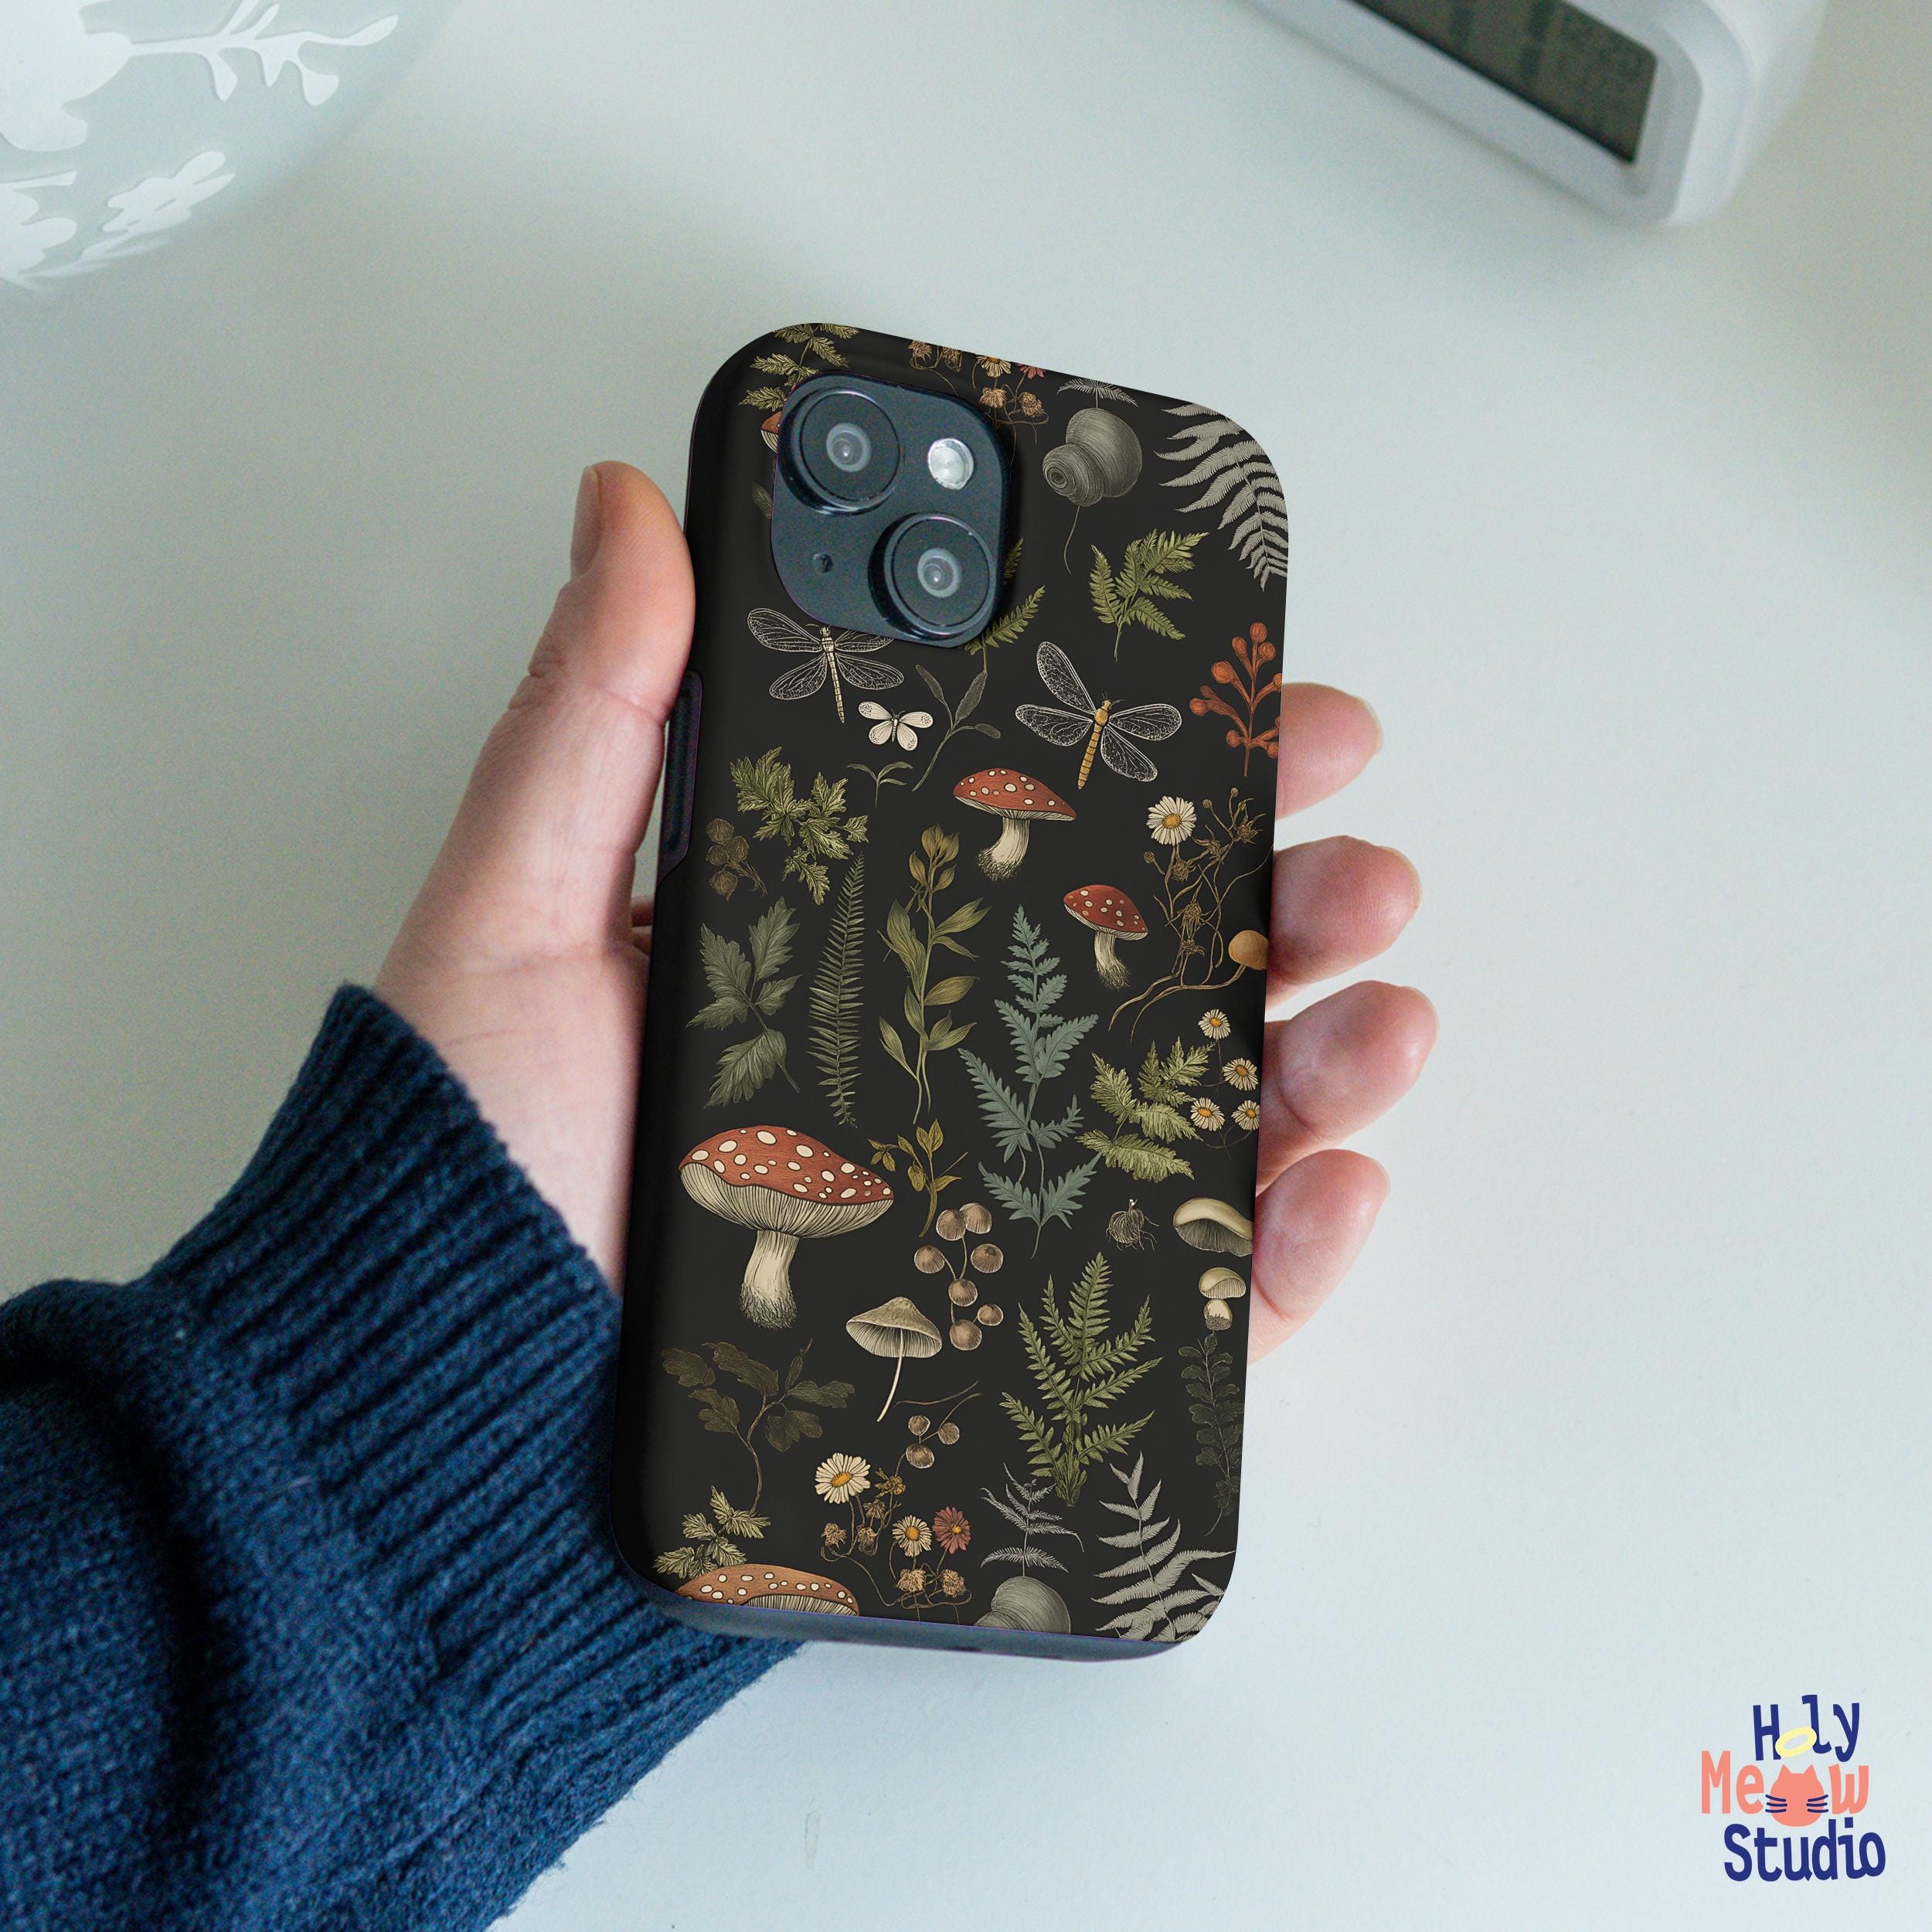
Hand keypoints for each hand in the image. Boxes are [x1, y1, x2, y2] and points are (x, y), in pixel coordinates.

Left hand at [377, 463, 1434, 1358]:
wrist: (455, 1415)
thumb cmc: (475, 1161)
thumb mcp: (520, 911)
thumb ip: (595, 717)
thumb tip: (632, 504)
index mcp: (854, 946)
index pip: (1047, 838)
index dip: (1174, 764)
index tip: (1265, 692)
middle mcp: (939, 1069)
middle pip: (1159, 969)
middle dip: (1287, 896)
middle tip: (1354, 848)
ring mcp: (988, 1208)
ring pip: (1203, 1122)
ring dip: (1325, 1054)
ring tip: (1380, 1005)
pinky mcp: (1011, 1351)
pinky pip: (1186, 1306)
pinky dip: (1284, 1253)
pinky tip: (1334, 1178)